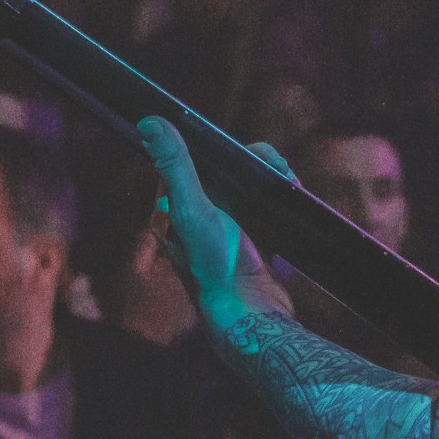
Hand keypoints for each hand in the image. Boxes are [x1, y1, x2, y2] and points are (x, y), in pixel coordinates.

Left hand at [137, 117, 290, 317]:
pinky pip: (263, 207)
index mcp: (173, 210)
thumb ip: (176, 166)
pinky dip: (277, 199)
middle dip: (255, 164)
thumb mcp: (195, 210)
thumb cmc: (217, 267)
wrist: (252, 316)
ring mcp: (223, 232)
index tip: (249, 154)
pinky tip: (288, 199)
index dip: (223, 148)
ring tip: (287, 185)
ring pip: (247, 186)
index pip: (194, 159)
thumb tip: (150, 122)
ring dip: (269, 179)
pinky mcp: (250, 242)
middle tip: (278, 172)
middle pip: (226, 170)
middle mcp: (194, 220)